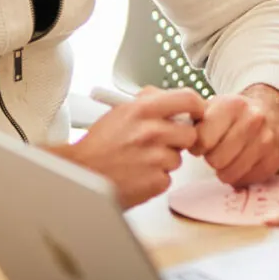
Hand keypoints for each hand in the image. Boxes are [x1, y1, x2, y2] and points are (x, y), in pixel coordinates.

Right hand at [44, 87, 198, 206]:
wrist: (80, 174)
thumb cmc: (98, 145)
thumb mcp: (120, 112)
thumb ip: (147, 102)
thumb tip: (169, 97)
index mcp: (143, 110)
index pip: (188, 99)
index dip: (197, 107)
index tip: (197, 114)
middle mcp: (151, 132)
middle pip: (190, 133)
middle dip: (179, 140)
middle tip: (161, 143)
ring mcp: (155, 158)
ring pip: (178, 159)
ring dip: (164, 161)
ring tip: (141, 161)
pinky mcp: (155, 182)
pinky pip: (167, 178)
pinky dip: (155, 179)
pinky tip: (138, 175)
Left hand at [193, 84, 278, 188]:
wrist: (272, 111)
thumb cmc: (234, 114)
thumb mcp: (213, 107)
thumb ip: (193, 121)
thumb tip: (174, 138)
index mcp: (232, 105)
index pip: (202, 140)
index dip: (197, 147)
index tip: (201, 144)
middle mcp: (253, 120)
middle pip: (216, 160)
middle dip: (212, 159)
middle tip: (216, 152)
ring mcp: (266, 140)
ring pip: (230, 174)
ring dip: (225, 171)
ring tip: (228, 158)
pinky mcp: (275, 159)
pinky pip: (246, 181)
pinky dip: (240, 176)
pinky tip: (242, 163)